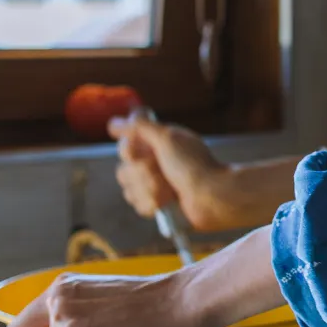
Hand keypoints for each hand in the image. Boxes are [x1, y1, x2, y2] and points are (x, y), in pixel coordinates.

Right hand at [110, 114, 235, 229]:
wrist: (211, 197)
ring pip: (128, 189)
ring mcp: (154, 184)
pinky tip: (167, 202)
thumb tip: (115, 122)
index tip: (137, 152)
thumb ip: (141, 126)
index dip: (128, 150)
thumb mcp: (167, 138)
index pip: (125, 146)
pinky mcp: (157, 204)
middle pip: (123, 170)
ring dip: (149, 189)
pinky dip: (152, 203)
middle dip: (143, 173)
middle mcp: (153, 163)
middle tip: (163, 172)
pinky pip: (138, 204)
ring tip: (170, 190)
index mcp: (156, 144)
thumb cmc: (193, 165)